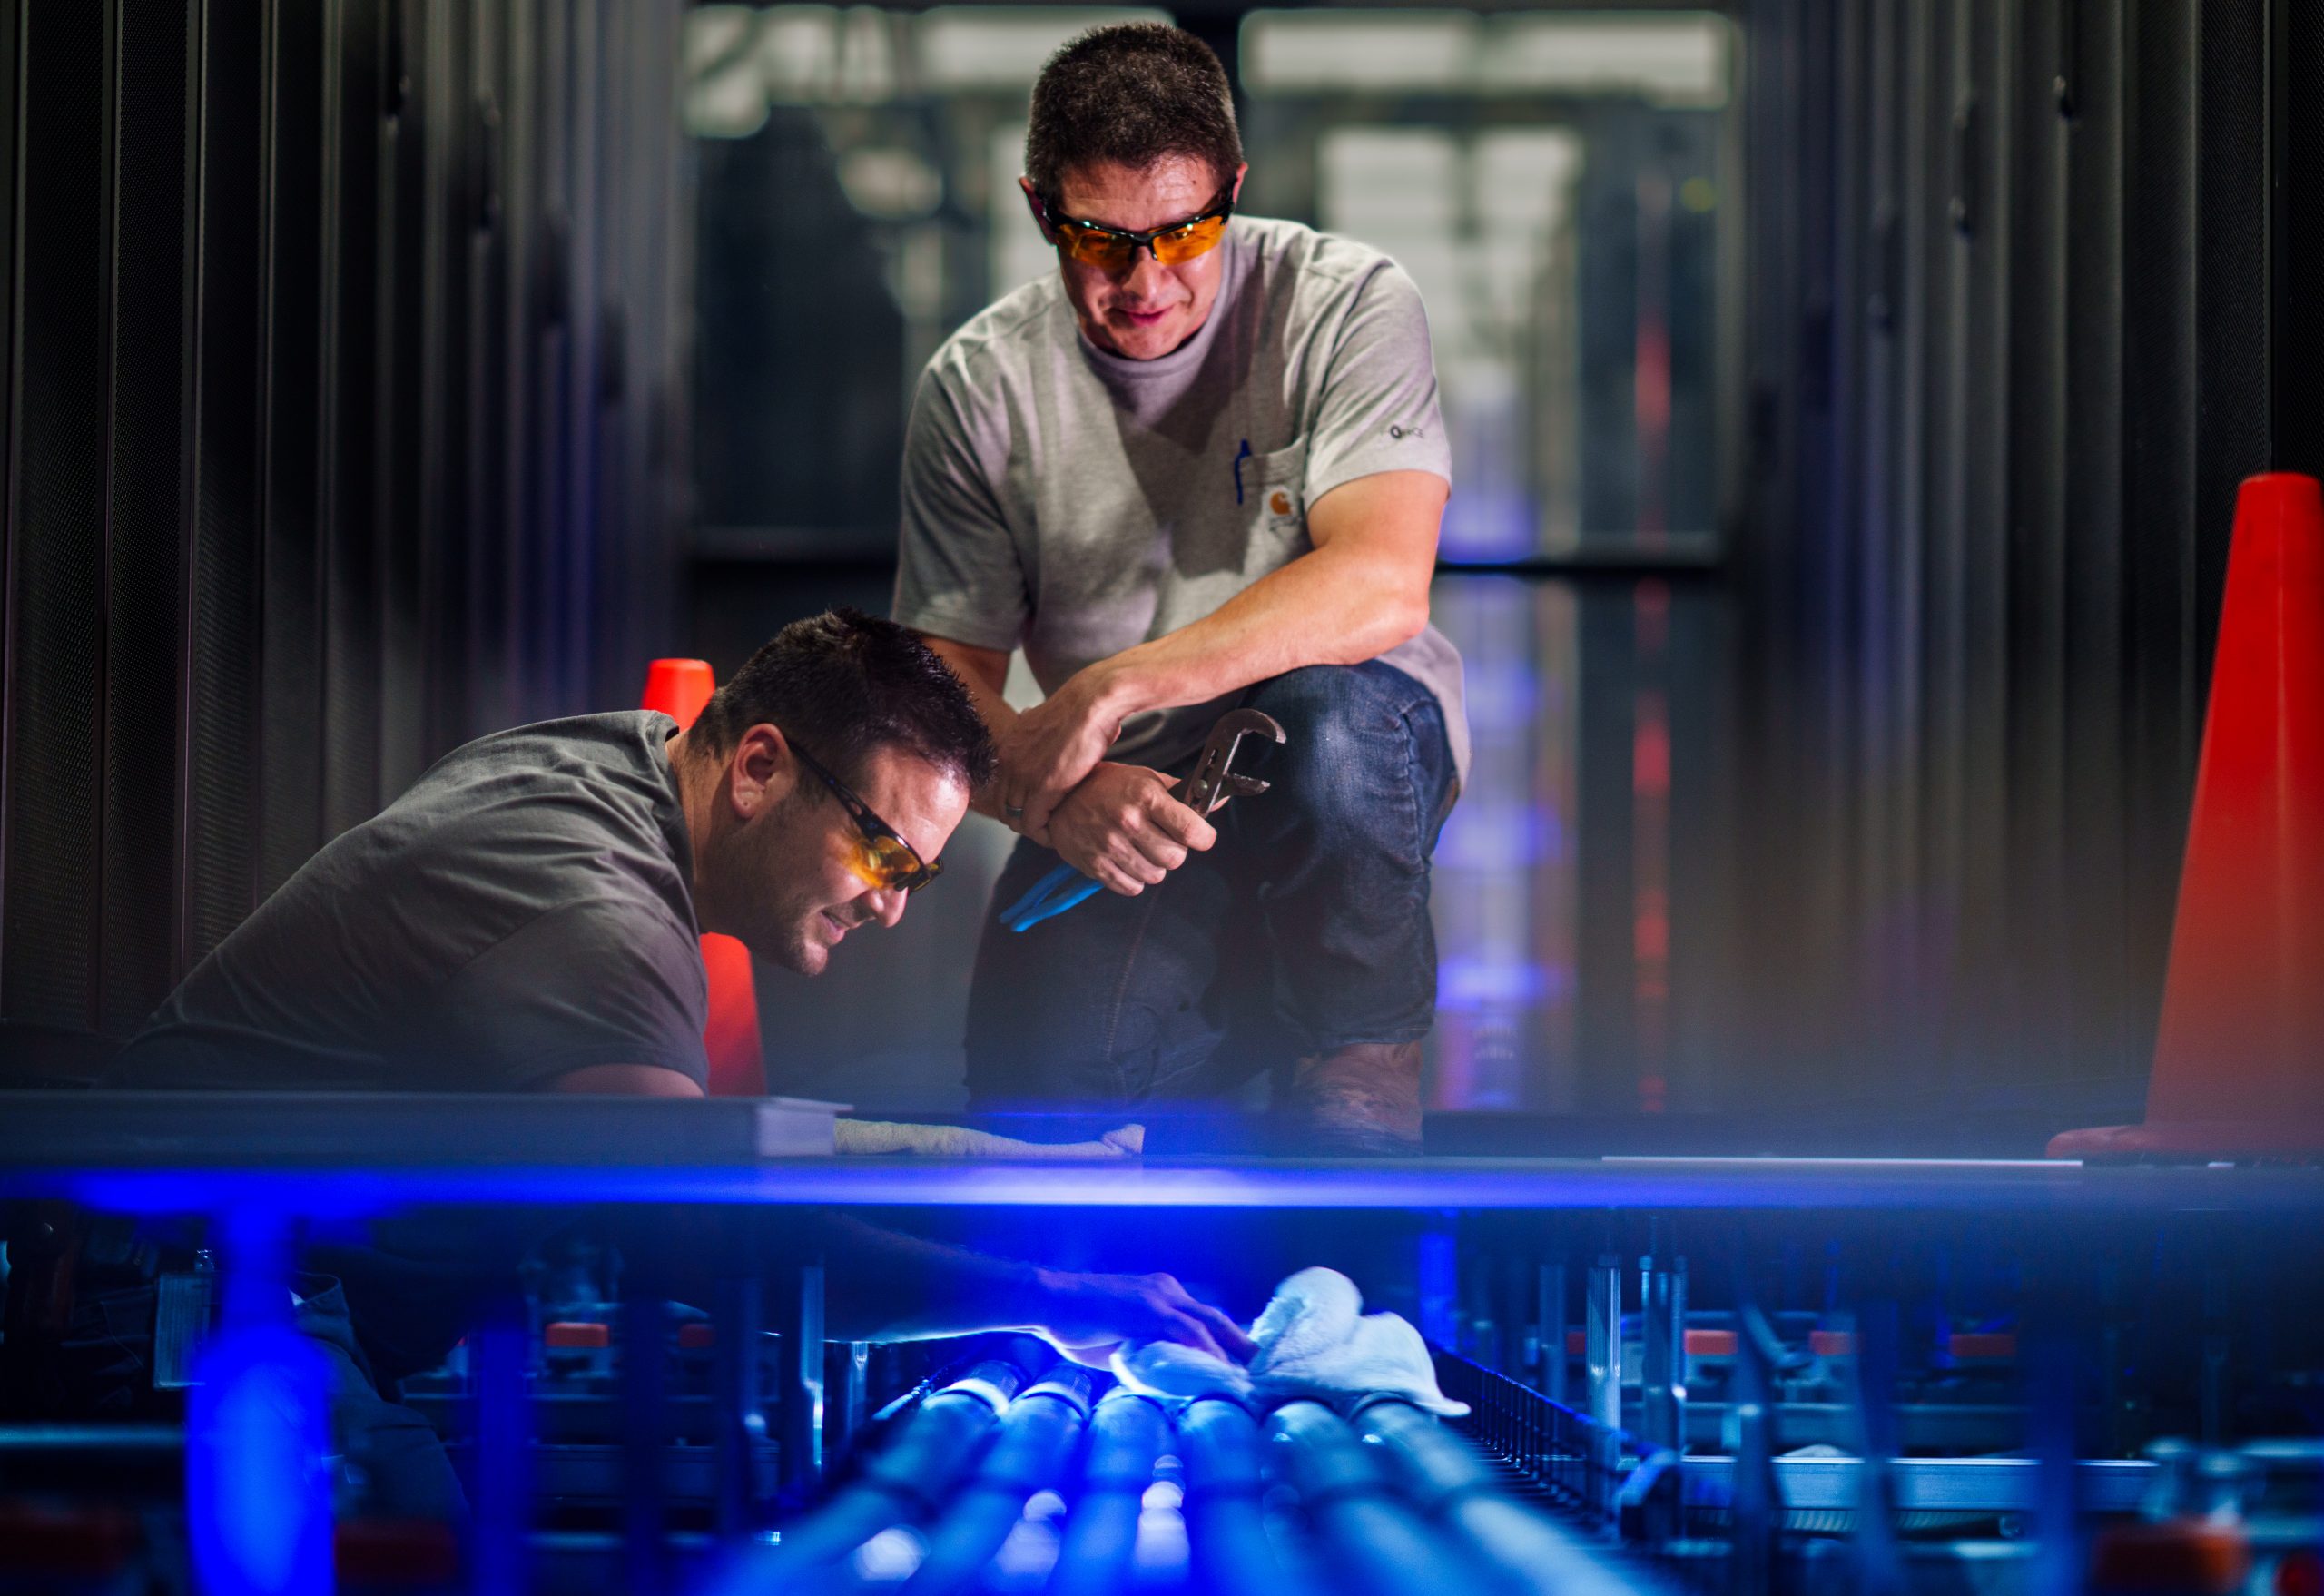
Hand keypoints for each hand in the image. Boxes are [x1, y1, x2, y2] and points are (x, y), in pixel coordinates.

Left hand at [995, 670, 1123, 836]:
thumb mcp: (1052, 726)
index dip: (1017, 805)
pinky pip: (1033, 823)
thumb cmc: (1084, 710)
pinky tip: (1057, 835)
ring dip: (1033, 830)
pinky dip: (1043, 834)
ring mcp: (1022, 774)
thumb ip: (1045, 740)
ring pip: (1015, 818)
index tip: (1036, 812)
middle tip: (1043, 828)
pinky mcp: (1042, 787)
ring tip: (1051, 833)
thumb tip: (1054, 744)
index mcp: (1009, 745)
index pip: (1001, 787)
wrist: (1093, 702)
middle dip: (1021, 821)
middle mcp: (1008, 760)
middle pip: (1003, 805)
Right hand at [1031, 1268, 1255, 1369]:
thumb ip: (1142, 1353)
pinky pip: (1186, 1330)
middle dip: (1241, 1343)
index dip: (1224, 1340)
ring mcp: (1158, 1296)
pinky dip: (1206, 1350)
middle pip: (1216, 1317)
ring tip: (1248, 1376)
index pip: (1202, 1319)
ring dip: (1231, 1350)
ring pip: (1207, 1322)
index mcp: (1161, 1296)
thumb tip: (1159, 1377)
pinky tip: (1219, 1369)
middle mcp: (1166, 1291)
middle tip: (1262, 1369)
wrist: (1048, 1302)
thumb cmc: (1076, 1323)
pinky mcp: (1148, 1307)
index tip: (1241, 1364)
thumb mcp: (1117, 1343)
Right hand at [1044, 764, 1215, 895]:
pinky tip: (1126, 860)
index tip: (1201, 836)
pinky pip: (1132, 887)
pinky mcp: (1095, 865)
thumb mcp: (1145, 779)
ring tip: (1141, 849)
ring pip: (1156, 876)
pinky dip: (1134, 879)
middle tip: (1162, 840)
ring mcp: (1110, 845)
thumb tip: (1218, 799)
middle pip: (1176, 858)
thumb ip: (1182, 792)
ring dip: (1154, 866)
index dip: (1203, 837)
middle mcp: (1128, 821)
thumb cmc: (1107, 786)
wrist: (1059, 798)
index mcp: (1146, 796)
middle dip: (1175, 851)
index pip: (1192, 830)